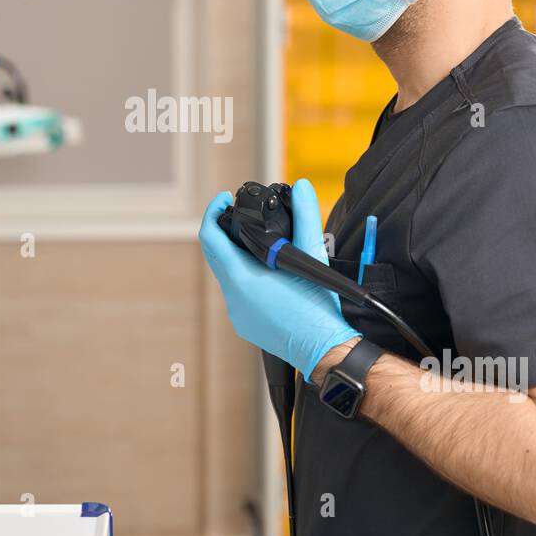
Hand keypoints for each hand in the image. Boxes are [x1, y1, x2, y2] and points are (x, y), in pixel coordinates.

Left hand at [199, 179, 359, 376]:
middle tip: (240, 217)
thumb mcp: (312, 255)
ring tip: (256, 243)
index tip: (223, 201)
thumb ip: (305, 216)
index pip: (210, 238)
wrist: (324, 348)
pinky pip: (236, 294)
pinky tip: (264, 274)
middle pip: (216, 256)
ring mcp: (237, 313)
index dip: (213, 213)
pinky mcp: (245, 324)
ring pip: (227, 275)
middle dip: (225, 234)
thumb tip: (303, 187)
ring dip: (236, 258)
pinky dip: (244, 278)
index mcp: (241, 278)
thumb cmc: (317, 306)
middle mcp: (232, 297)